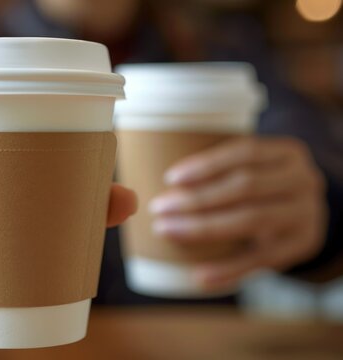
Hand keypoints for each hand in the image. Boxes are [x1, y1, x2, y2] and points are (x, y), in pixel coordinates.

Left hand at [149, 136, 326, 289]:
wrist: (306, 216)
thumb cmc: (263, 186)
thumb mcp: (256, 166)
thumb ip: (219, 168)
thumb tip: (157, 180)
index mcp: (287, 153)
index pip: (245, 152)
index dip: (207, 164)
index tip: (170, 178)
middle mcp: (303, 180)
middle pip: (245, 186)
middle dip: (197, 198)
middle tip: (159, 208)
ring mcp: (306, 215)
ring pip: (251, 220)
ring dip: (203, 228)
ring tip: (167, 231)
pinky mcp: (302, 247)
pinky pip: (261, 261)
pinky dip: (228, 269)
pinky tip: (199, 276)